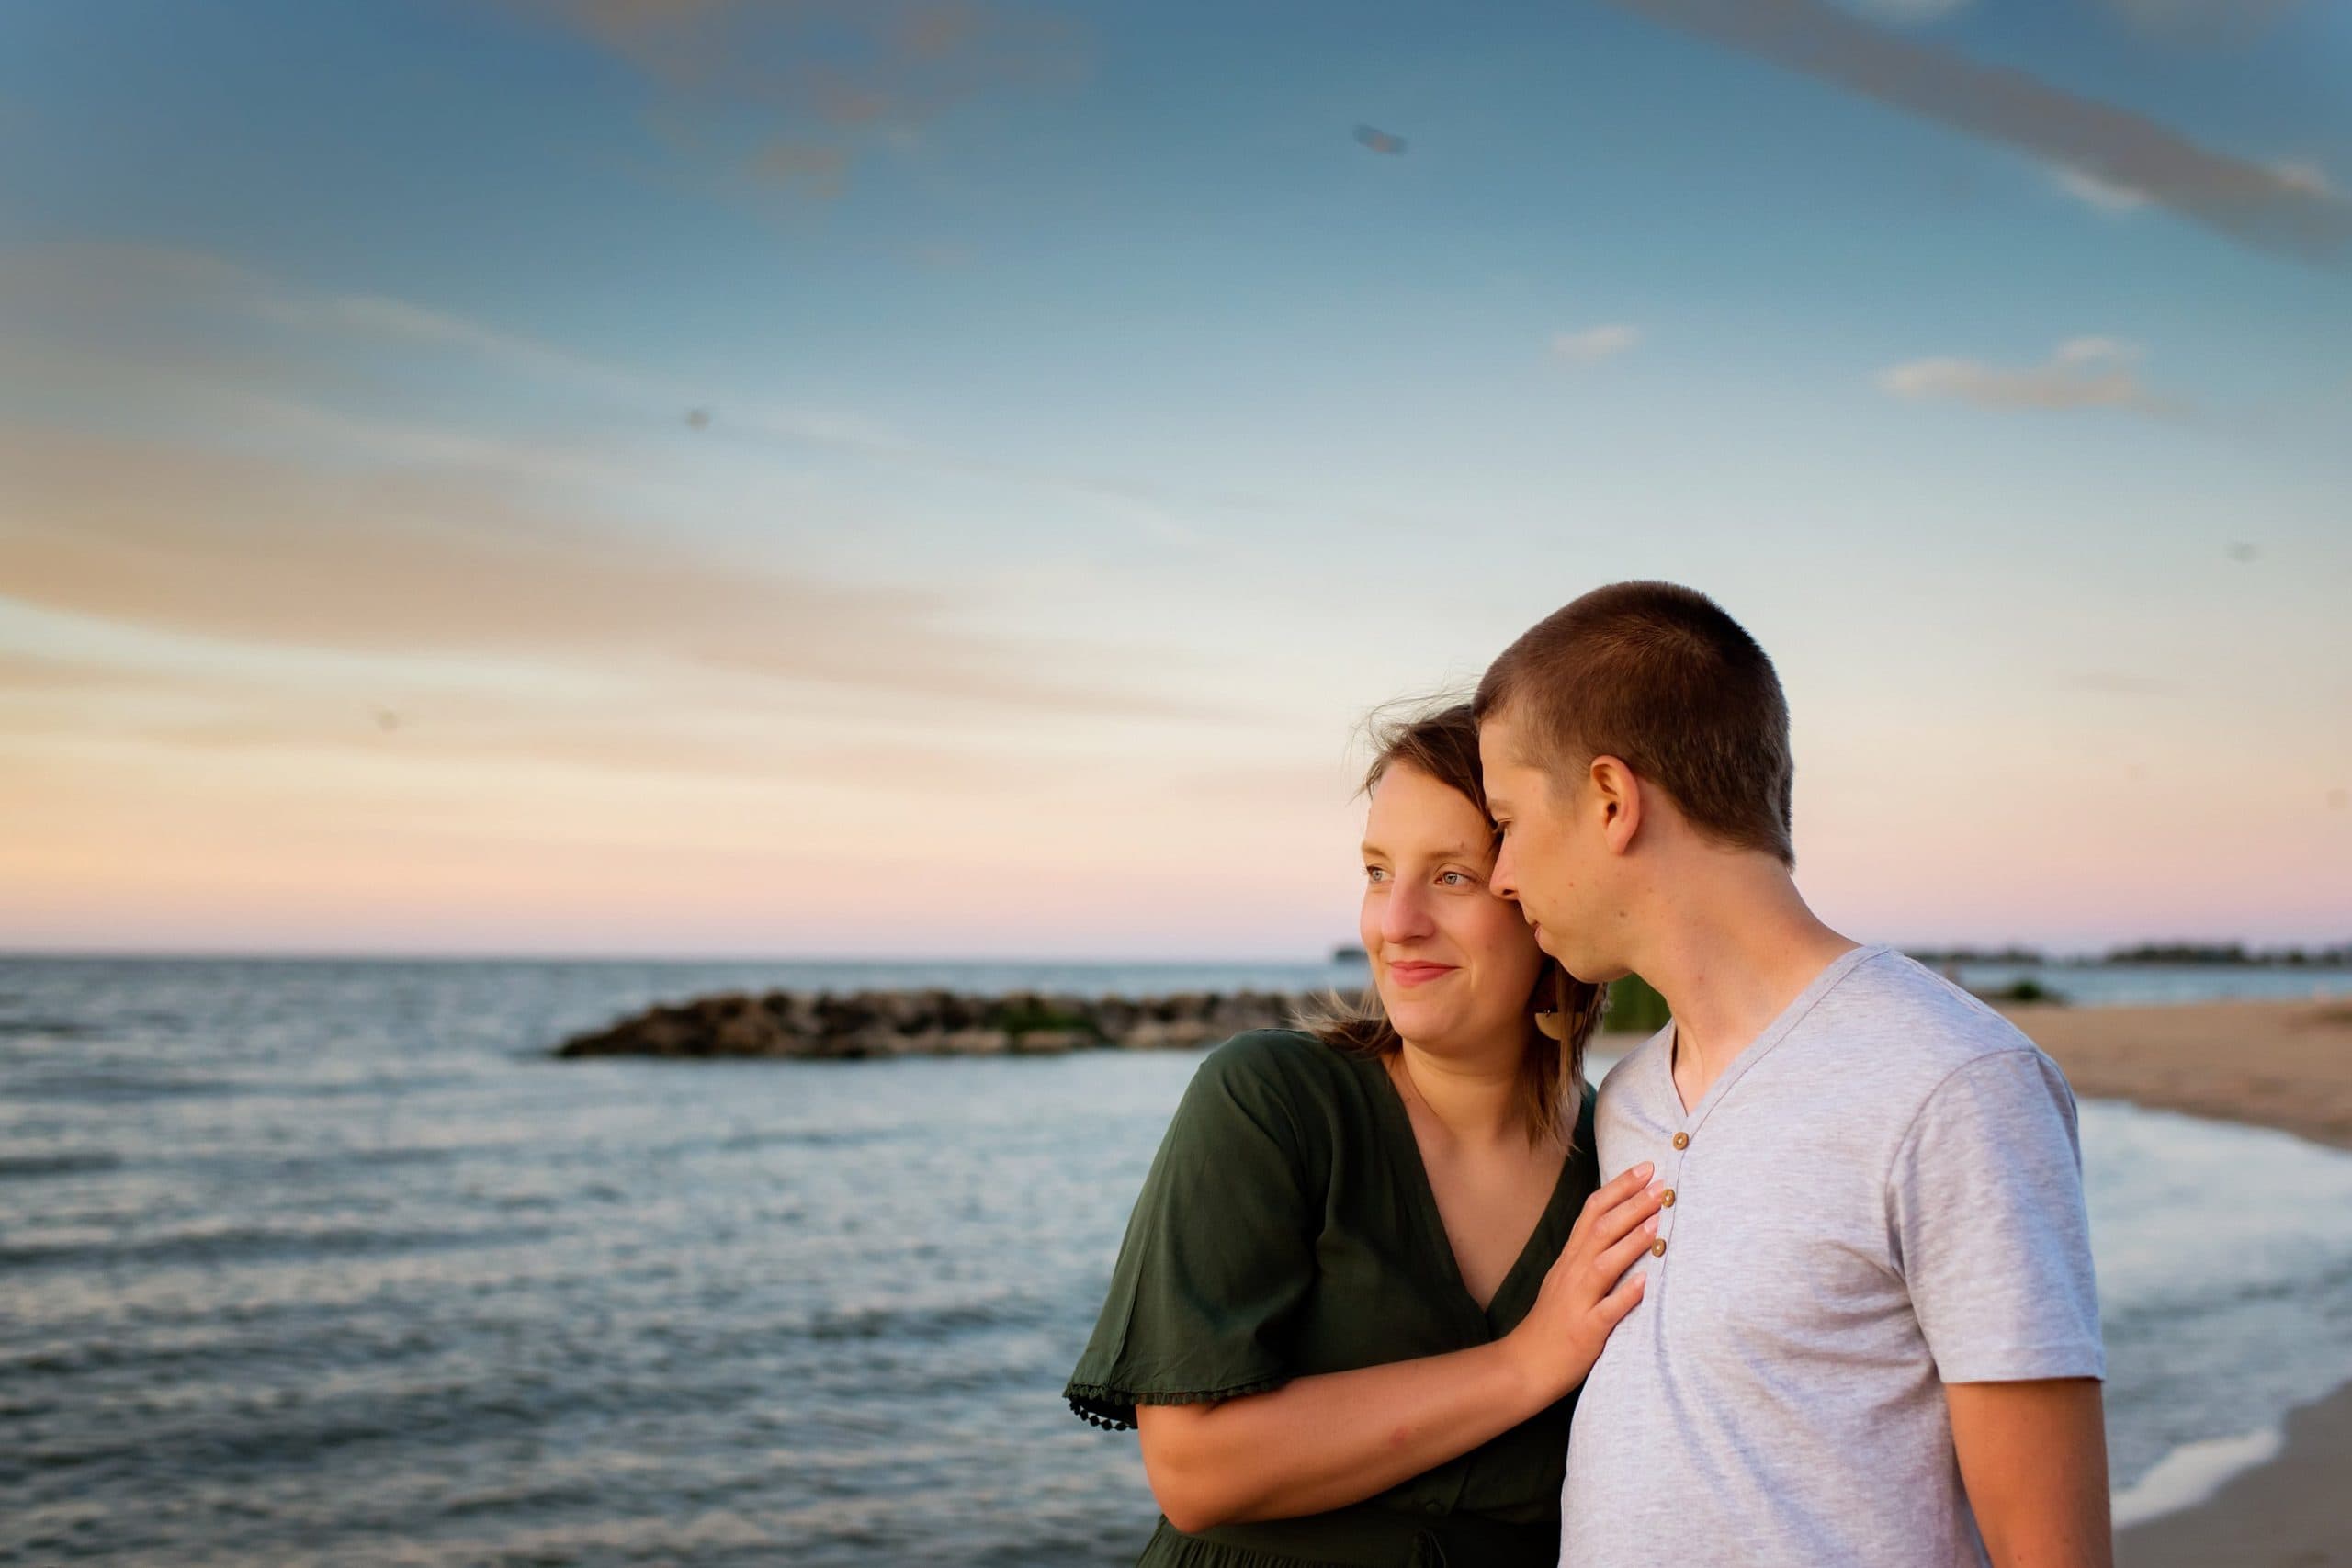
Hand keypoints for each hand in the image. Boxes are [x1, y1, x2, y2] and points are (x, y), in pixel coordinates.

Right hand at [1501, 1161, 1662, 1403]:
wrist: (1525, 1365)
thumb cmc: (1553, 1323)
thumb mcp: (1567, 1280)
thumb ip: (1591, 1255)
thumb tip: (1622, 1229)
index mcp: (1570, 1259)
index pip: (1593, 1212)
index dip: (1619, 1188)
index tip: (1646, 1168)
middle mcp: (1572, 1273)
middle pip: (1601, 1229)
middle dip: (1632, 1204)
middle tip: (1662, 1184)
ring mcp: (1577, 1301)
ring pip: (1603, 1262)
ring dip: (1632, 1239)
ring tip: (1659, 1219)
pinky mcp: (1585, 1331)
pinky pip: (1607, 1310)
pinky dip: (1625, 1294)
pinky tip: (1645, 1281)